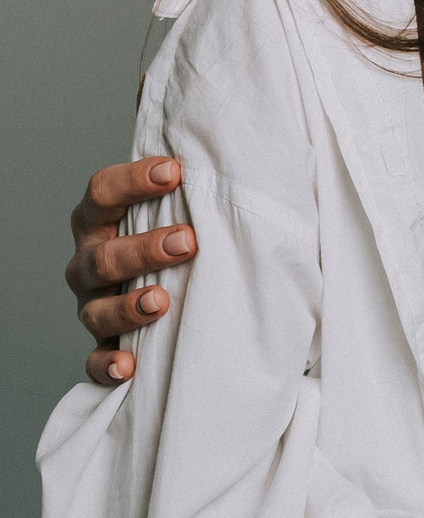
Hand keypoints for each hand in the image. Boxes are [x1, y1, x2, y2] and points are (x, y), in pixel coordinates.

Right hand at [67, 159, 198, 384]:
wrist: (166, 280)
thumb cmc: (176, 232)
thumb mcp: (178, 204)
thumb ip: (193, 183)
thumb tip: (242, 151)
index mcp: (100, 219)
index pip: (102, 192)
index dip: (133, 180)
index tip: (174, 172)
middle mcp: (88, 261)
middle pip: (101, 255)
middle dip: (144, 248)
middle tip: (188, 241)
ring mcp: (92, 305)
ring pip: (95, 311)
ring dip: (127, 307)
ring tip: (161, 302)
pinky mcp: (103, 344)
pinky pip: (95, 361)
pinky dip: (107, 365)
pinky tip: (129, 366)